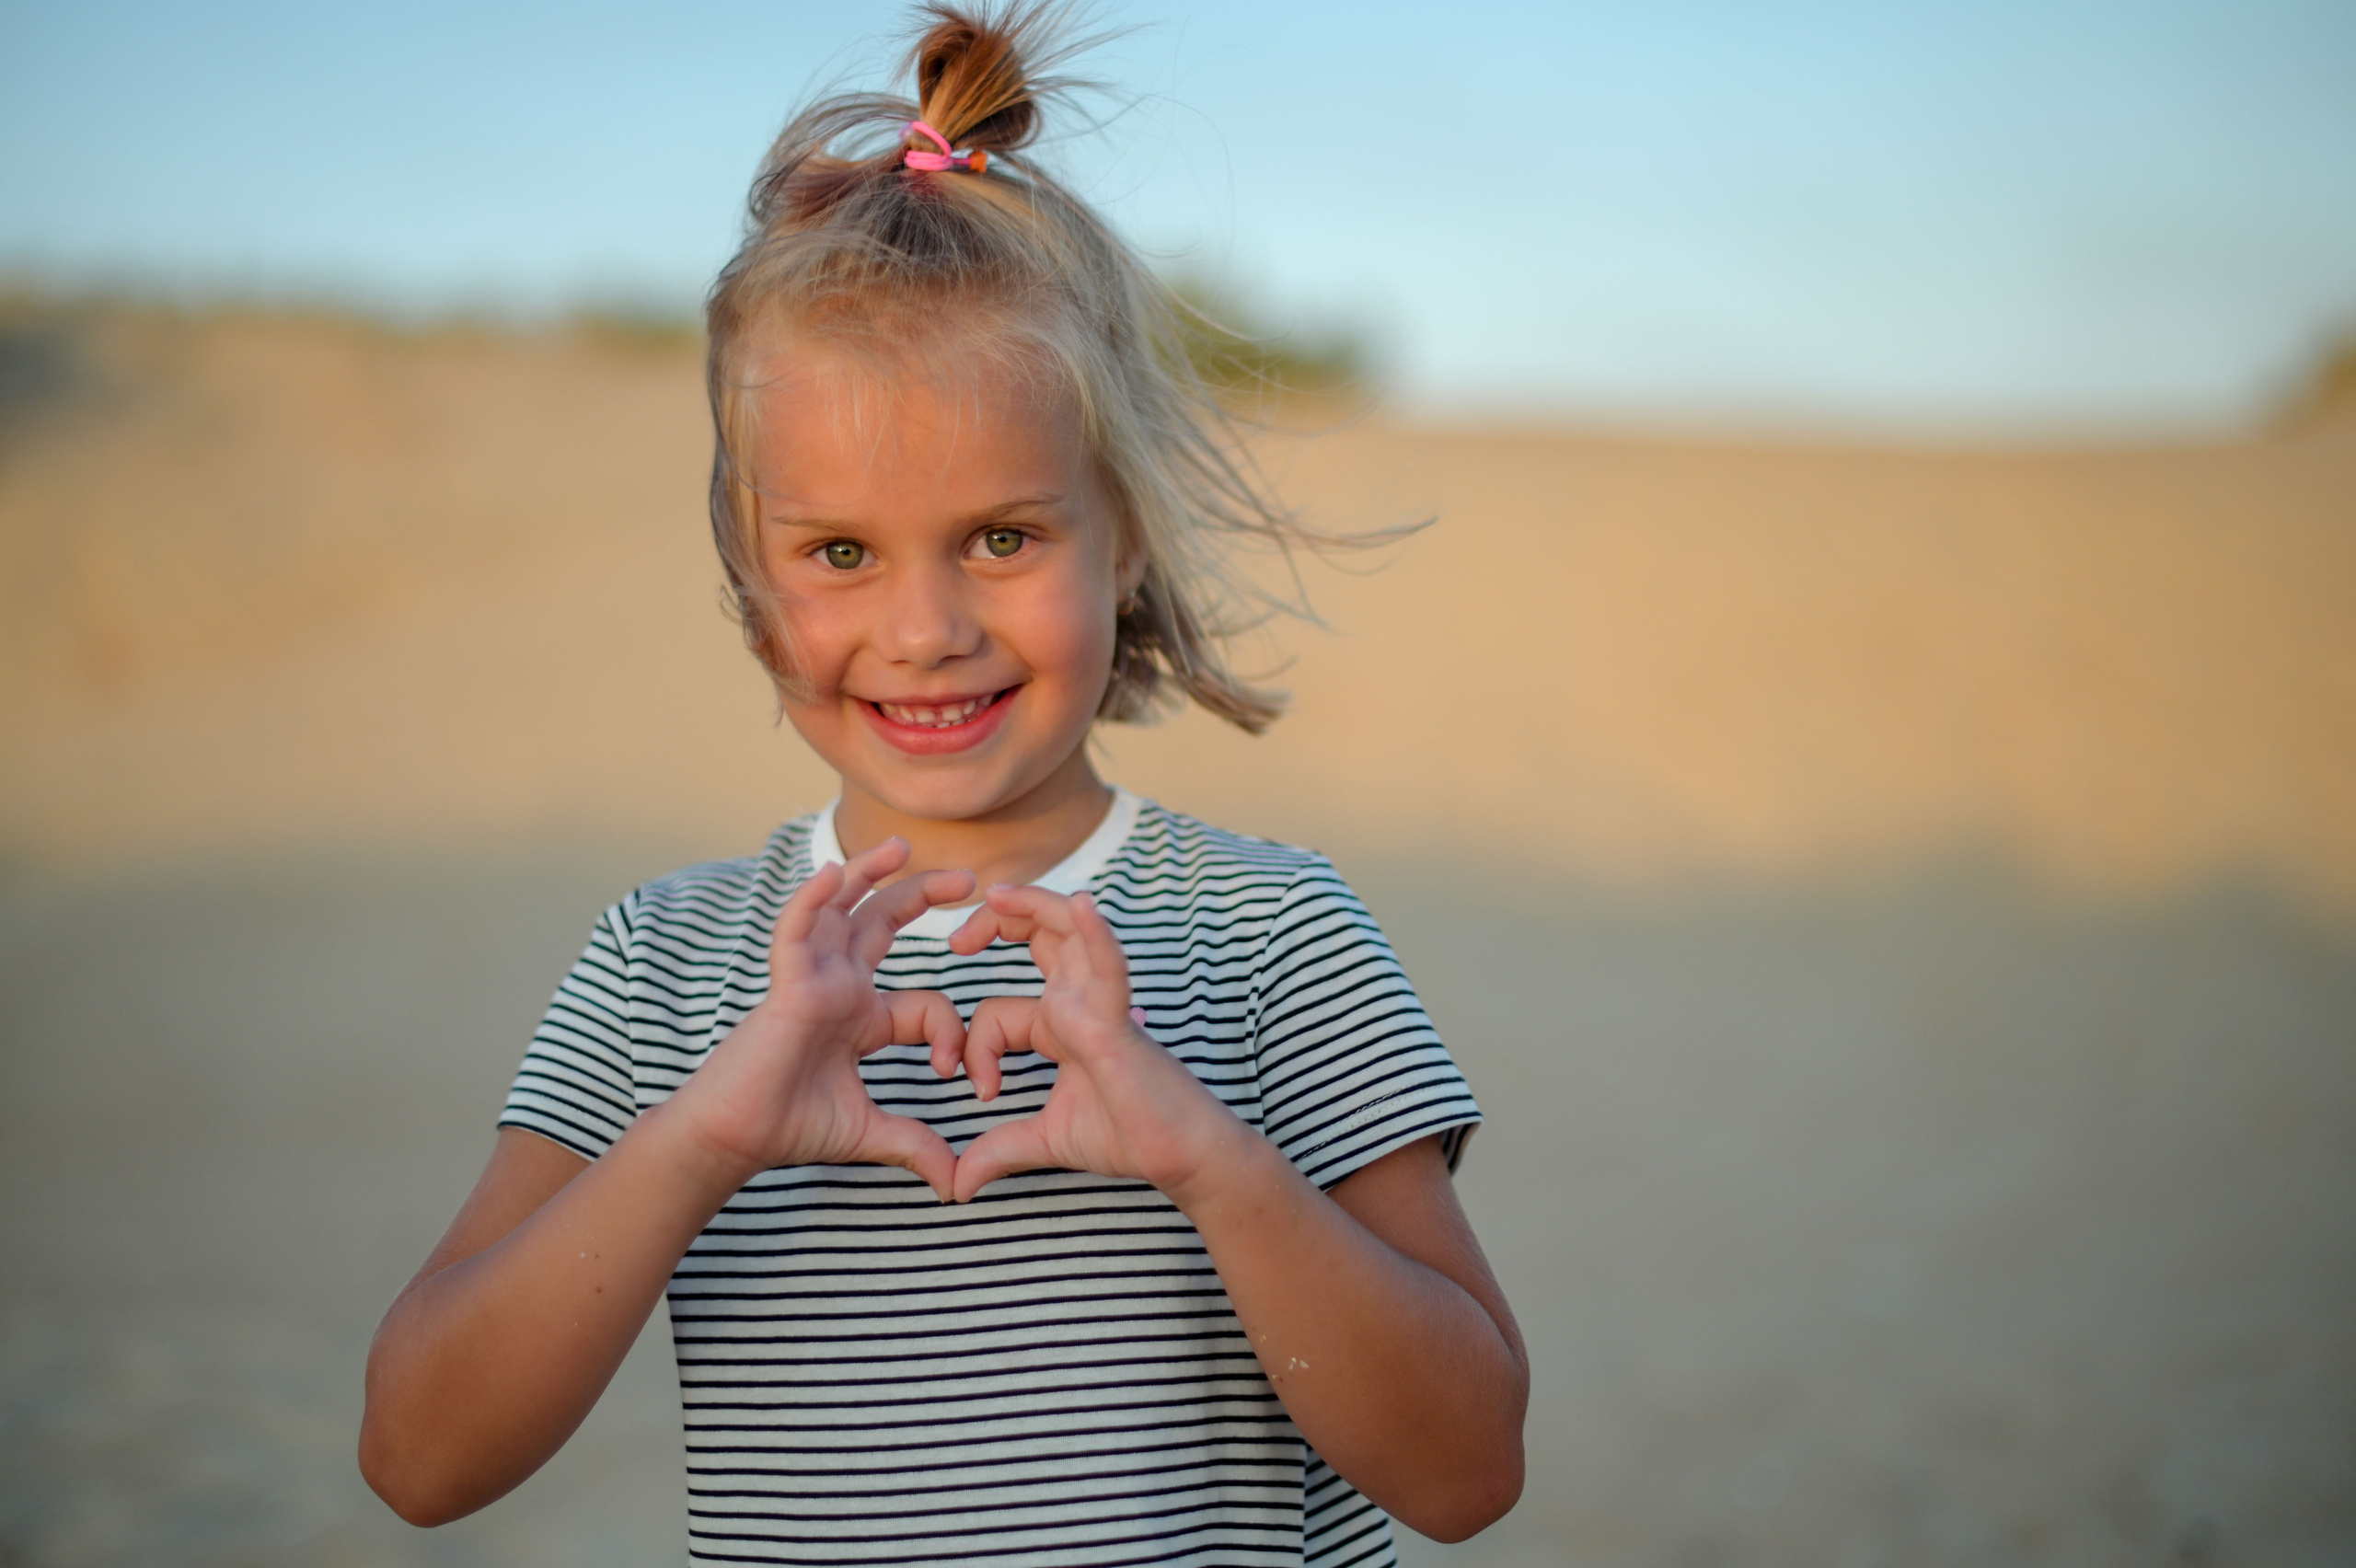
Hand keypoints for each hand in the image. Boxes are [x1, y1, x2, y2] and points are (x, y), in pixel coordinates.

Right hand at [669, 839, 975, 1200]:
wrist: (735, 1139)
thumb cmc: (791, 1127)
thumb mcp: (870, 1133)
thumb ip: (915, 1146)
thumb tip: (957, 1185)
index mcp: (863, 1017)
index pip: (925, 1002)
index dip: (951, 1032)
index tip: (958, 1073)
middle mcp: (839, 988)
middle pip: (884, 925)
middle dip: (924, 896)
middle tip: (970, 876)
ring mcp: (811, 981)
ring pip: (840, 911)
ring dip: (868, 875)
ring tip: (900, 845)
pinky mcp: (785, 986)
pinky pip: (796, 932)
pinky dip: (811, 901)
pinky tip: (833, 874)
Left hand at [945, 886, 1243, 1204]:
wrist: (1178, 1157)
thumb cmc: (1125, 1136)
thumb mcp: (1044, 1139)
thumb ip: (999, 1151)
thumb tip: (956, 1186)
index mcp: (1059, 1022)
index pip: (996, 1011)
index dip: (973, 1047)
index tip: (979, 1093)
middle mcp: (1079, 1002)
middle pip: (1037, 936)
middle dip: (994, 922)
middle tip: (955, 939)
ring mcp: (1100, 1006)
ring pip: (1067, 933)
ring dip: (1034, 905)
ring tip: (996, 893)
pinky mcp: (1119, 1023)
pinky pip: (1109, 969)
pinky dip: (1096, 936)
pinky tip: (1082, 906)